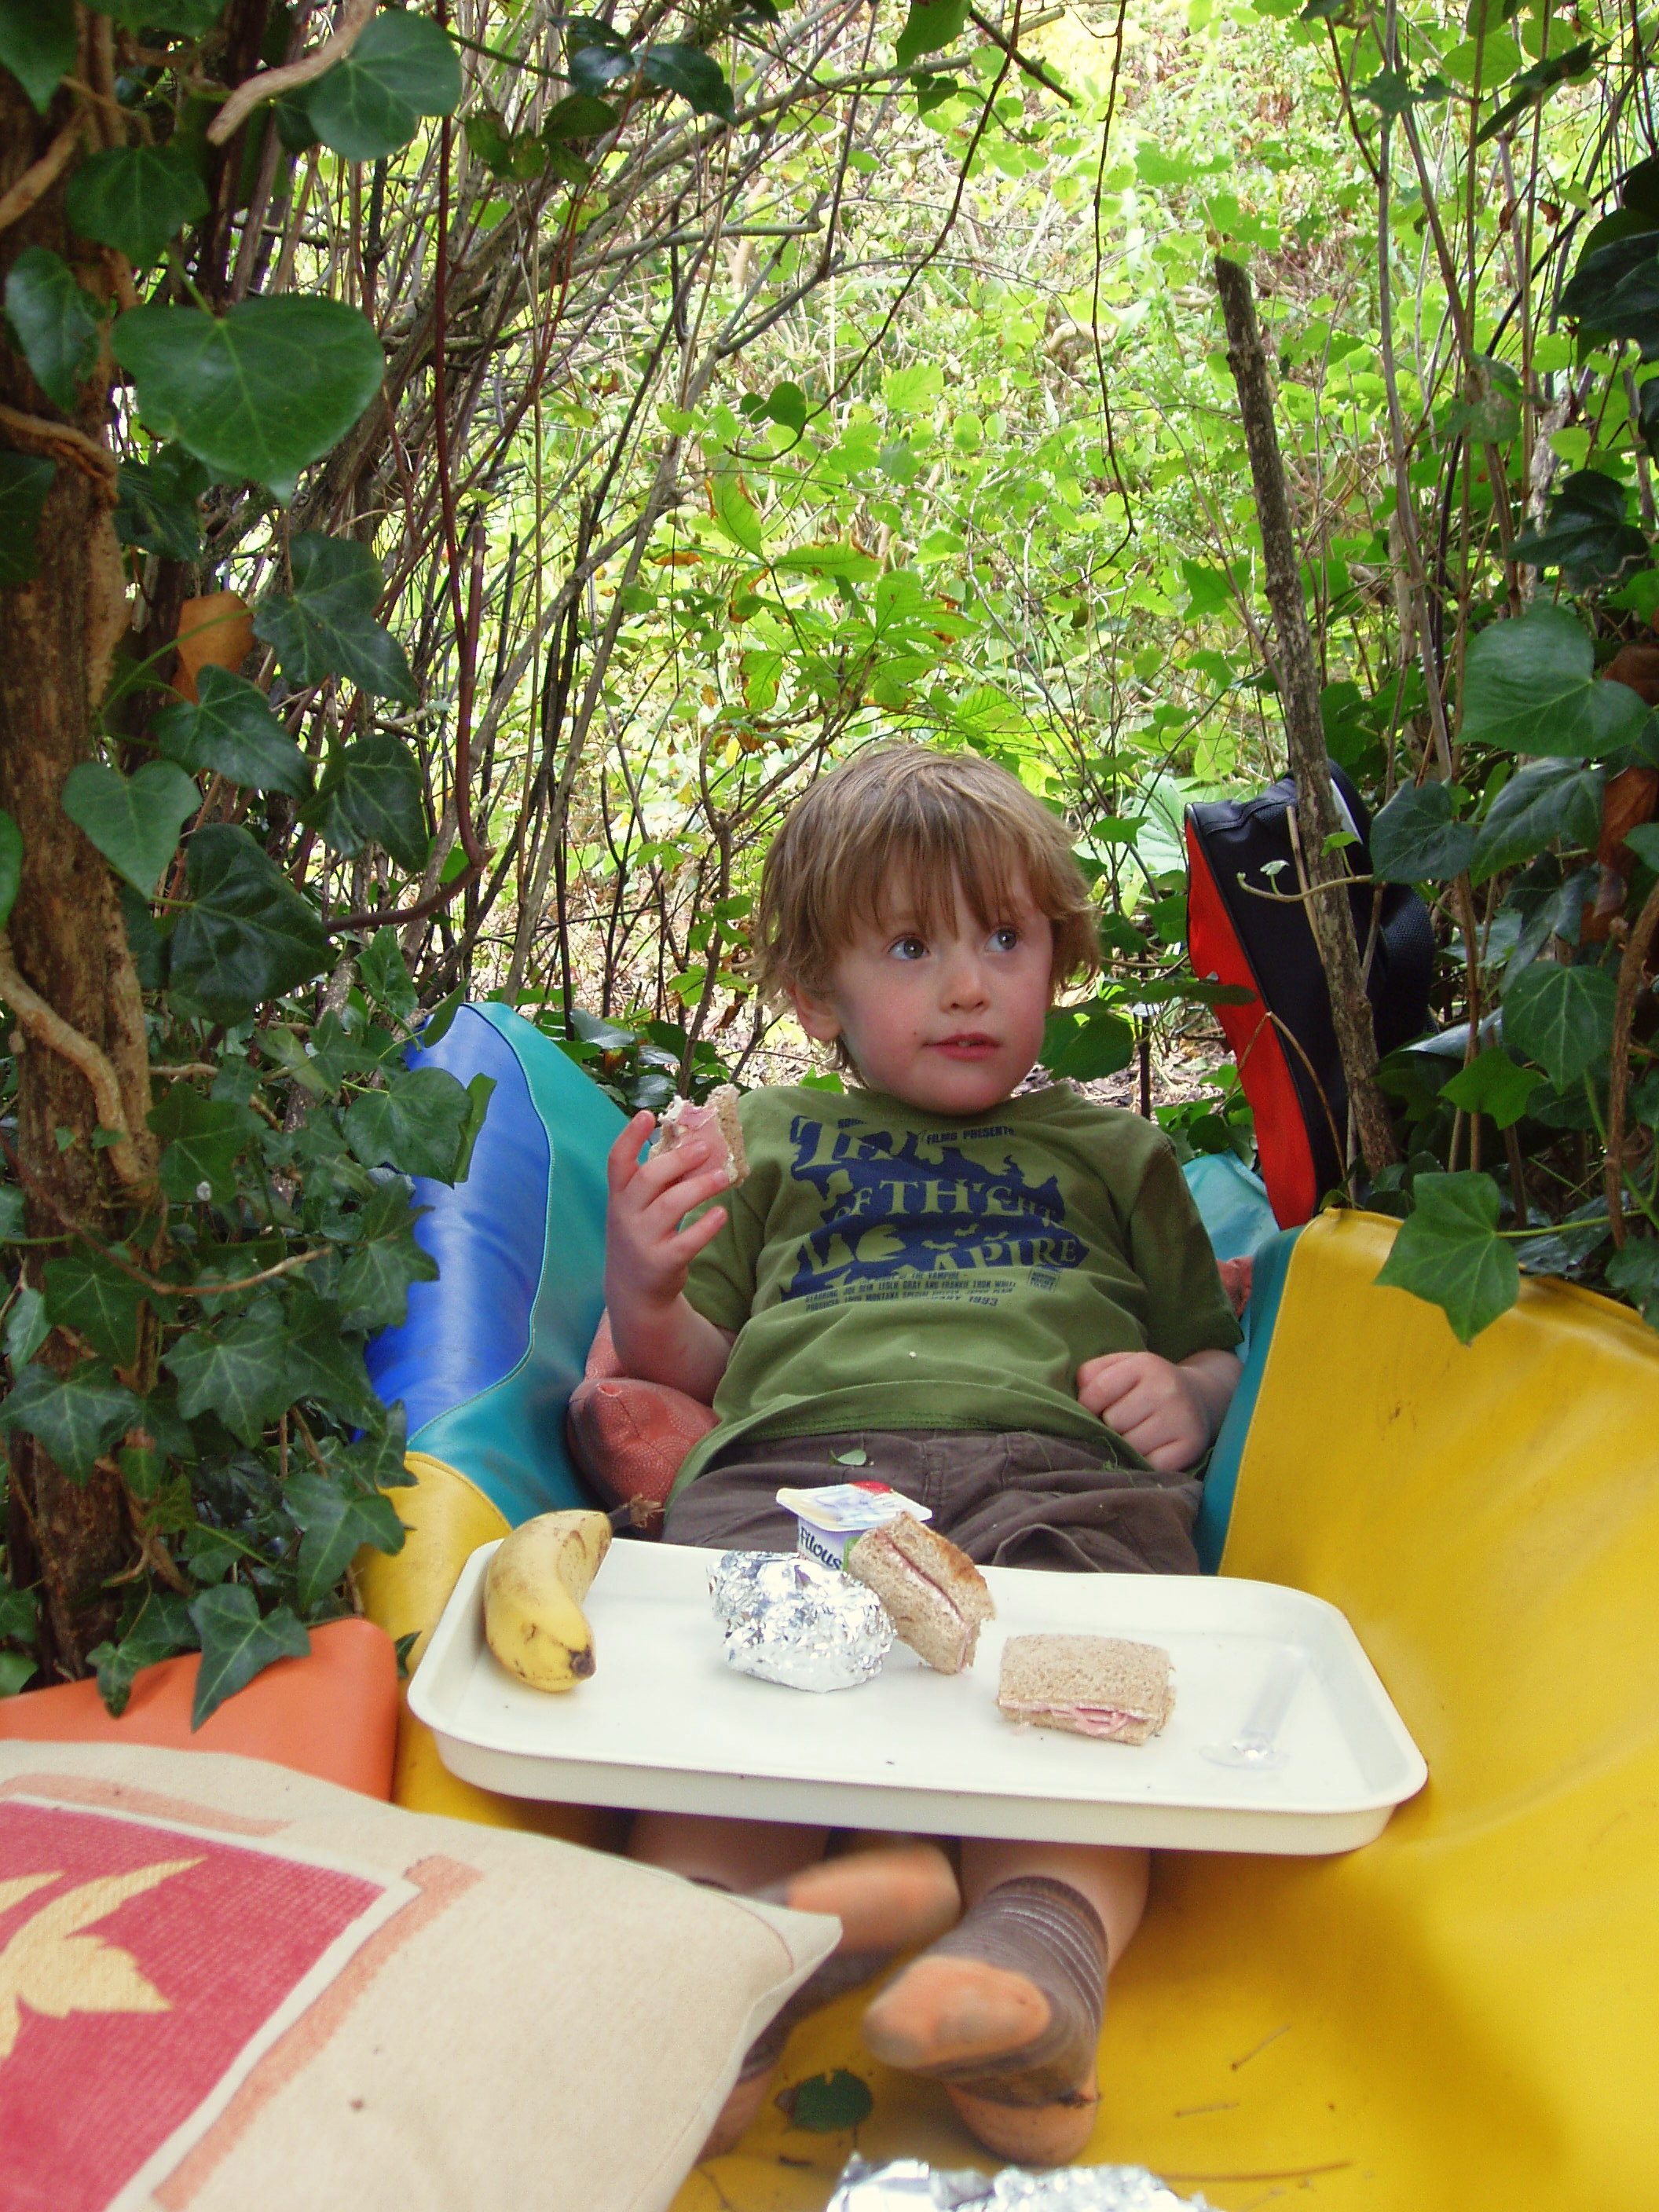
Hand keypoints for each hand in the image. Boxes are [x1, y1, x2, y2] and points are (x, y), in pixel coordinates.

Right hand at [603, 1112, 737, 1397]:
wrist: (634, 1292)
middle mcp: (626, 1216)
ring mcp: (642, 1240)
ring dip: (699, 1188)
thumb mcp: (638, 1208)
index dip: (630, 1136)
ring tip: (723, 1177)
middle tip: (706, 1148)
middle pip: (648, 1179)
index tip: (647, 1114)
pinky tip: (721, 1213)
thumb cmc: (642, 1236)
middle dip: (678, 1160)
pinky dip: (705, 1226)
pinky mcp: (662, 1263)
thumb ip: (657, 1181)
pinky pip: (686, 1242)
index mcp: (619, 1196)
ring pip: (670, 1207)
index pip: (617, 1161)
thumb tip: (693, 1143)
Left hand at [1076, 1351, 1215, 1473]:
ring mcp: (1182, 1418)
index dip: (1087, 1405)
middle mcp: (1167, 1389)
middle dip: (1110, 1426)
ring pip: (1130, 1446)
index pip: (1098, 1391)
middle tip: (1122, 1423)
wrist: (1198, 1397)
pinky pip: (1151, 1465)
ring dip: (1126, 1446)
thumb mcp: (1121, 1366)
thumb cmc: (1147, 1384)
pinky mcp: (1191, 1446)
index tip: (1094, 1409)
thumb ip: (1092, 1375)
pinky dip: (1145, 1463)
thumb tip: (1078, 1402)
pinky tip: (1151, 1449)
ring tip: (1135, 1435)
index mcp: (1145, 1364)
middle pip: (1113, 1422)